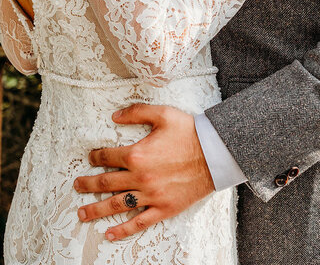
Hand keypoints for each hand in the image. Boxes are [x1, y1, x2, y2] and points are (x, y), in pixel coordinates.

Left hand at [73, 104, 214, 240]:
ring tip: (82, 213)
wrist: (215, 154)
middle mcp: (140, 177)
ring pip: (117, 204)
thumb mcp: (163, 114)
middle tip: (77, 185)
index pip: (108, 156)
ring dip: (96, 209)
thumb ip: (136, 112)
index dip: (96, 156)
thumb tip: (114, 116)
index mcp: (138, 154)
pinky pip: (139, 222)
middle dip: (88, 184)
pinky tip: (109, 233)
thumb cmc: (190, 132)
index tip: (90, 158)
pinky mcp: (163, 208)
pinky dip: (123, 229)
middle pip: (106, 183)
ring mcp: (151, 195)